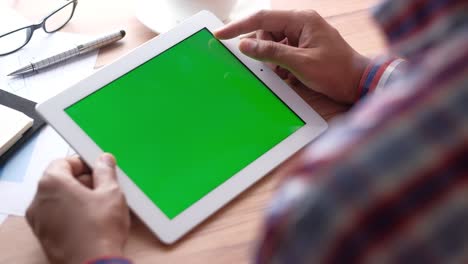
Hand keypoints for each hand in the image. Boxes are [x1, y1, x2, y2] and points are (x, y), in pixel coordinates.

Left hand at [26, 154, 129, 263]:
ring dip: (77, 199)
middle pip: (60, 181)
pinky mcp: (44, 237)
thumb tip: (104, 161)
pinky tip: (92, 222)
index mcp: (52, 183)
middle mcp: (39, 200)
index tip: (99, 169)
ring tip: (100, 207)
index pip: (64, 162)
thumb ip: (106, 171)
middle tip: (104, 188)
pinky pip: (58, 217)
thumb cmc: (99, 230)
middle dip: (82, 182)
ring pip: (59, 200)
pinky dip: (72, 215)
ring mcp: (40, 220)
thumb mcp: (111, 192)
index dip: (85, 164)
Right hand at [215, 10, 369, 103]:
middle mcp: (302, 24)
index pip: (262, 18)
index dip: (239, 27)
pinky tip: (292, 76)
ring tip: (288, 74)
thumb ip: (271, 52)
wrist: (359, 83)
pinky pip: (283, 52)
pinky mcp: (305, 47)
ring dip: (275, 61)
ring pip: (274, 44)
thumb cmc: (336, 71)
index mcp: (302, 20)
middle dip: (264, 51)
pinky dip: (282, 65)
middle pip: (267, 32)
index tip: (220, 35)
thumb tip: (245, 45)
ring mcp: (304, 35)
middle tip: (273, 69)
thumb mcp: (300, 63)